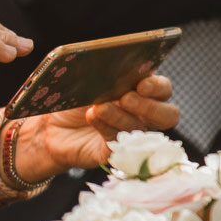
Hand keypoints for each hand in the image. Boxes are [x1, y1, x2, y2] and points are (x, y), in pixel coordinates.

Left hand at [12, 73, 179, 182]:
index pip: (164, 90)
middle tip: (127, 98)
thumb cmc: (76, 98)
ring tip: (100, 107)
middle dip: (150, 107)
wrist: (52, 126)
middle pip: (168, 115)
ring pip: (141, 128)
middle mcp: (144, 114)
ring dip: (121, 116)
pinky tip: (93, 117)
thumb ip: (110, 75)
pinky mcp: (116, 151)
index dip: (158, 87)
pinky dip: (106, 127)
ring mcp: (132, 134)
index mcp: (144, 91)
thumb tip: (119, 69)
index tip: (142, 84)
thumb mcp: (93, 81)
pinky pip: (120, 142)